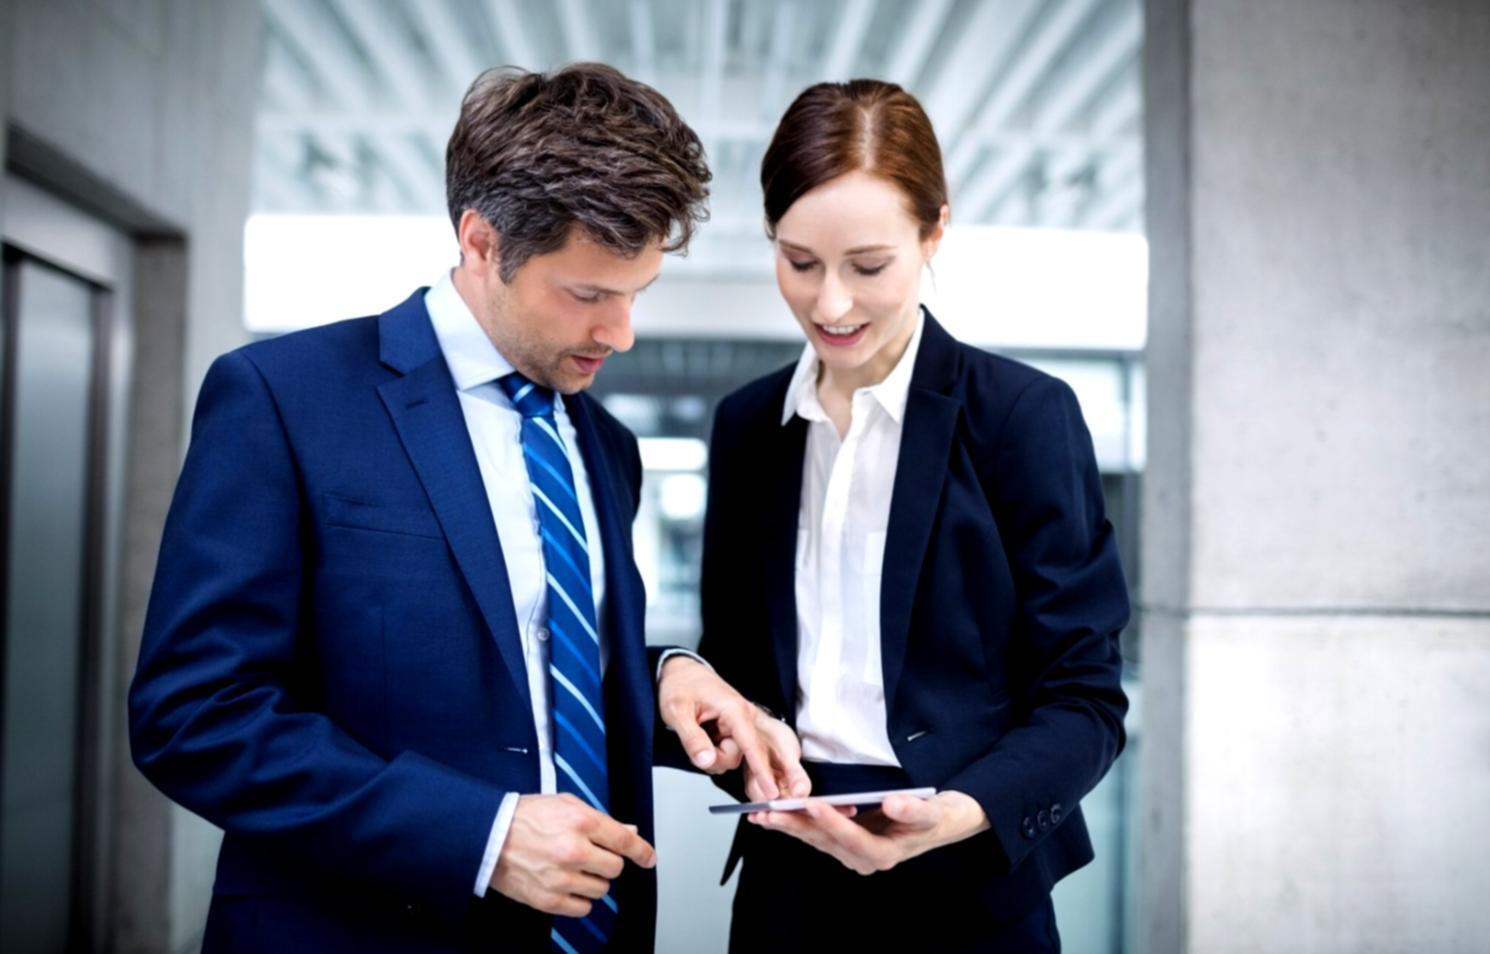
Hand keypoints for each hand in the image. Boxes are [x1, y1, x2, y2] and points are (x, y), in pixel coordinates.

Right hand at [489, 794, 654, 915]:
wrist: (488, 837)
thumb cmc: (525, 817)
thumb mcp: (565, 804)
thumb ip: (600, 818)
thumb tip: (628, 830)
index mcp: (581, 822)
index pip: (625, 841)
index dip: (642, 852)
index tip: (648, 859)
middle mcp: (574, 851)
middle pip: (615, 868)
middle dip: (608, 862)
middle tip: (591, 855)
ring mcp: (561, 878)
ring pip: (601, 890)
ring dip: (592, 880)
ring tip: (572, 867)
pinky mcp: (549, 899)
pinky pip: (583, 908)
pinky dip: (579, 899)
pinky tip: (566, 884)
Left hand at [656, 657, 808, 799]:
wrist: (679, 673)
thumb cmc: (678, 686)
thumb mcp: (676, 711)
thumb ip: (692, 738)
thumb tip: (706, 761)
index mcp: (734, 709)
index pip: (751, 744)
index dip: (761, 769)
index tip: (770, 792)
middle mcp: (741, 718)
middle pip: (739, 756)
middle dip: (716, 759)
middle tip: (694, 749)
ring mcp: (737, 726)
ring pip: (731, 757)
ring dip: (711, 756)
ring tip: (694, 736)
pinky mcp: (731, 733)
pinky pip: (725, 753)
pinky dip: (712, 752)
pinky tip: (702, 738)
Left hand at [749, 790, 988, 874]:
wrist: (936, 823)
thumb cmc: (932, 816)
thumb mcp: (929, 810)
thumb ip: (912, 808)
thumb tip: (892, 801)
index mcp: (883, 854)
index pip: (852, 838)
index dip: (832, 821)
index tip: (813, 805)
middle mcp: (862, 859)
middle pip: (824, 842)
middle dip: (795, 826)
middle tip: (769, 813)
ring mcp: (850, 853)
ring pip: (814, 840)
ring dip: (787, 826)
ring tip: (761, 815)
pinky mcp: (843, 844)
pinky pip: (814, 835)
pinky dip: (794, 824)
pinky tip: (773, 816)